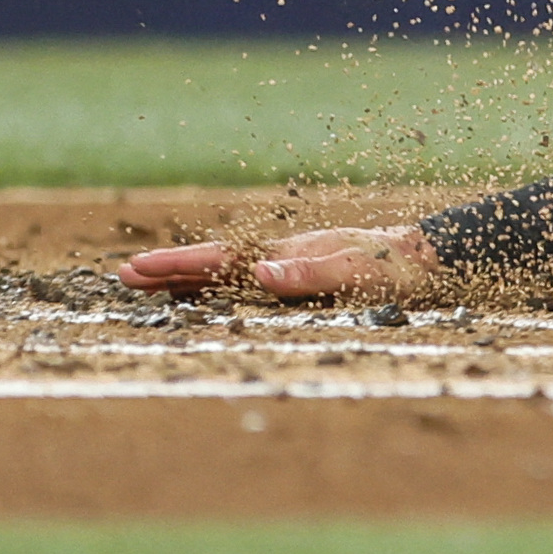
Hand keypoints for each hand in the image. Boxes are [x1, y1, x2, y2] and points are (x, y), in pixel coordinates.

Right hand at [119, 225, 446, 303]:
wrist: (429, 262)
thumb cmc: (396, 269)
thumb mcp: (355, 272)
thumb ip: (308, 273)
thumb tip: (258, 274)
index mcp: (286, 255)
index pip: (220, 261)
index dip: (177, 267)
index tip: (136, 269)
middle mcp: (282, 260)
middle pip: (214, 267)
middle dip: (168, 272)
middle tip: (122, 276)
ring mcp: (292, 270)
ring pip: (227, 277)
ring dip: (189, 283)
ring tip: (148, 286)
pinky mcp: (305, 284)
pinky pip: (251, 290)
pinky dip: (221, 292)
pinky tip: (209, 299)